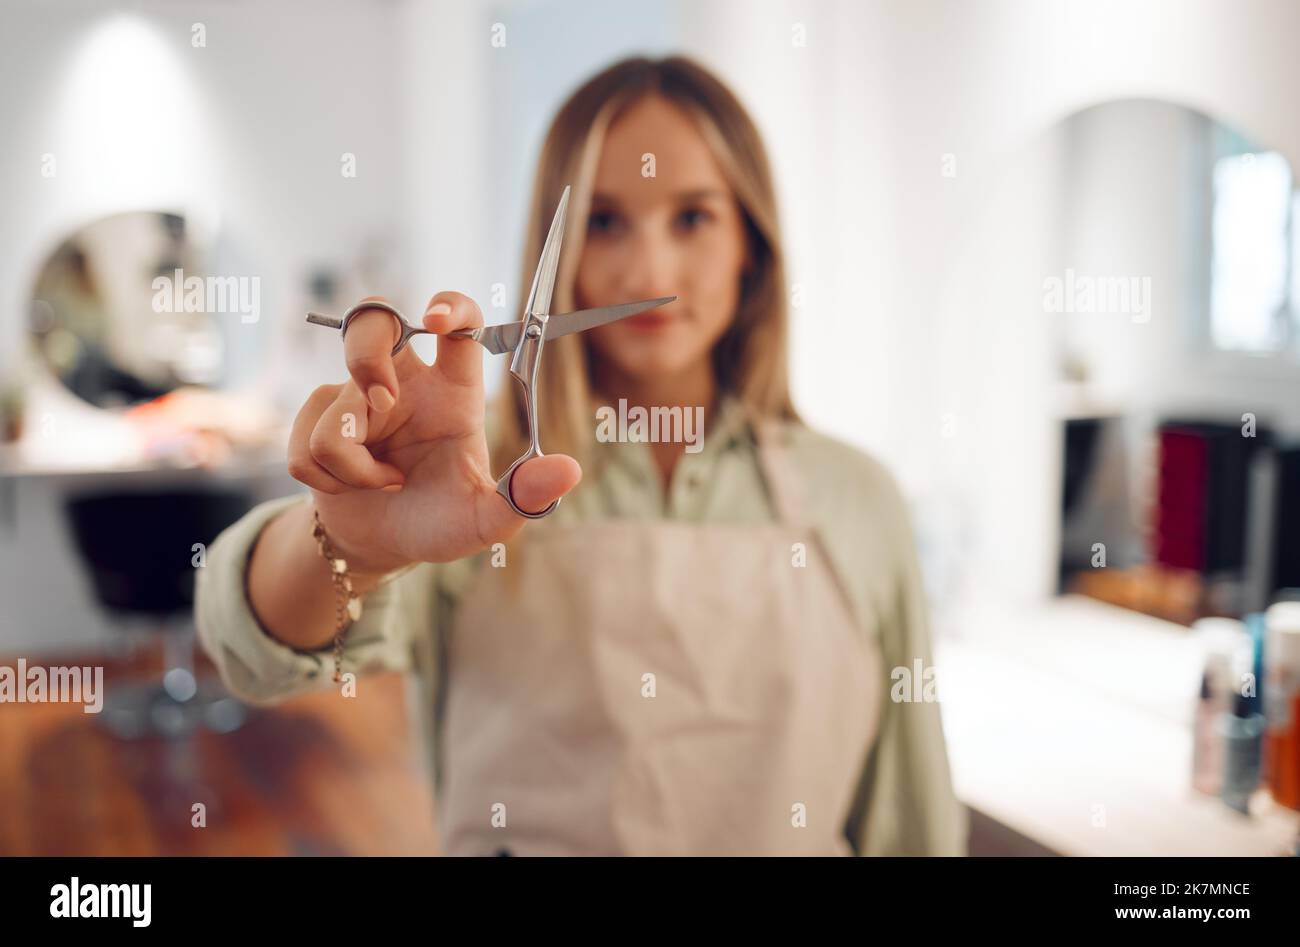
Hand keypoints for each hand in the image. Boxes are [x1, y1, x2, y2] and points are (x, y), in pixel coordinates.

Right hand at [287, 292, 581, 573]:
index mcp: (453, 391)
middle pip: (374, 320)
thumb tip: (568, 472)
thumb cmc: (438, 522)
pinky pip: (307, 444)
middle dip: (367, 353)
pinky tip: (350, 487)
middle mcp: (404, 383)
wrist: (382, 547)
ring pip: (334, 405)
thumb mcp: (486, 519)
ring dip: (352, 461)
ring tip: (383, 483)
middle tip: (383, 400)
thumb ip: (524, 497)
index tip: (437, 319)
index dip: (450, 306)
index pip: (457, 323)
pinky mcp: (317, 418)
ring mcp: (355, 397)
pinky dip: (329, 479)